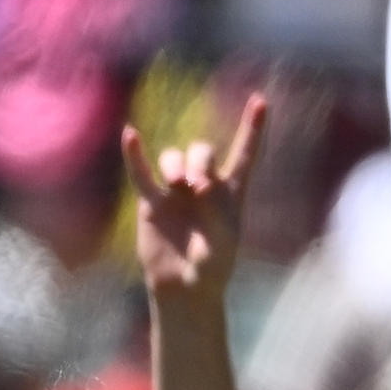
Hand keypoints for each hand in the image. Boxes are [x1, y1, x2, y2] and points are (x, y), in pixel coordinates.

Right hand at [124, 92, 267, 303]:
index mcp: (231, 192)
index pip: (245, 153)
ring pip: (173, 156)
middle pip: (203, 151)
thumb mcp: (223, 242)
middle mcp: (203, 184)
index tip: (260, 100)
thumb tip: (196, 184)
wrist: (184, 289)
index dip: (252, 128)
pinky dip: (135, 155)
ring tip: (177, 182)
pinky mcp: (151, 201)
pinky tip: (130, 135)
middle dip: (200, 159)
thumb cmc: (212, 269)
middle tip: (198, 186)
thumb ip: (216, 211)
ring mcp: (175, 190)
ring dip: (175, 163)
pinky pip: (140, 173)